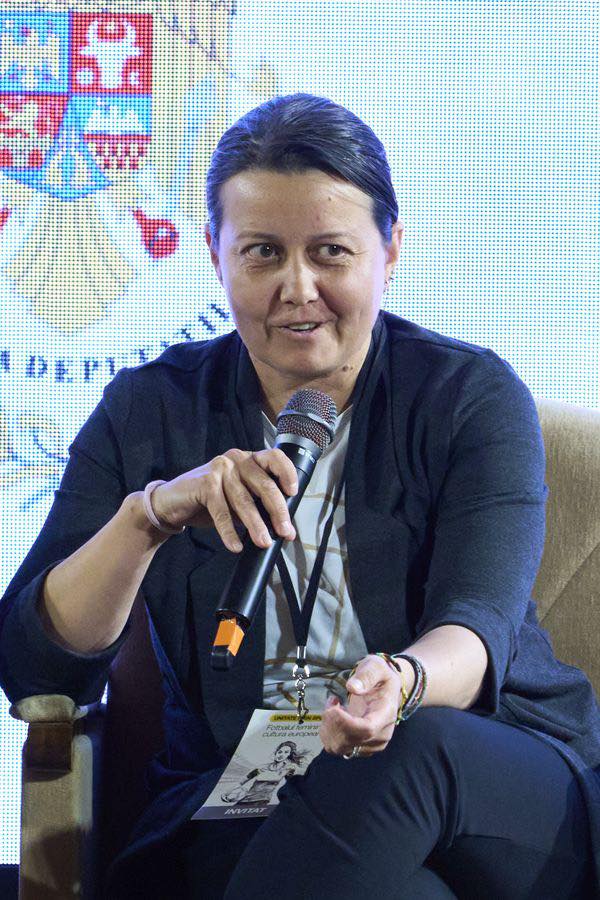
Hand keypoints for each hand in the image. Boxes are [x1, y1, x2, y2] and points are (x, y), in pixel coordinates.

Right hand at [147, 448, 297, 550]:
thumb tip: (286, 529)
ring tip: (263, 542)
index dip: (287, 473)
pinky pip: (222, 511)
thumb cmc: (210, 501)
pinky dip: (229, 531)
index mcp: (249, 459)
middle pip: (264, 484)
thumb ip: (259, 506)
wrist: (172, 503)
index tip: (293, 493)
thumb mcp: (239, 500)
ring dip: (256, 525)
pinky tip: (236, 545)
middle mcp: (236, 459)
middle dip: (277, 511)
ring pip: (244, 500)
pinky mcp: (205, 482)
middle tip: (285, 532)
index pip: (274, 458)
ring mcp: (220, 468)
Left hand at [319, 654, 405, 757]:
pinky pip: (336, 748)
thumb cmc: (380, 676)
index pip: (367, 729)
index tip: (334, 706)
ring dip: (328, 727)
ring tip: (333, 707)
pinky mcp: (359, 748)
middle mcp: (381, 734)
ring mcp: (370, 744)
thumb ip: (366, 676)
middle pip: (350, 741)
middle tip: (332, 701)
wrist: (386, 688)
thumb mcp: (375, 667)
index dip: (345, 722)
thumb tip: (352, 687)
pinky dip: (328, 733)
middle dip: (332, 722)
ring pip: (340, 748)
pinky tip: (333, 717)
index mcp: (386, 714)